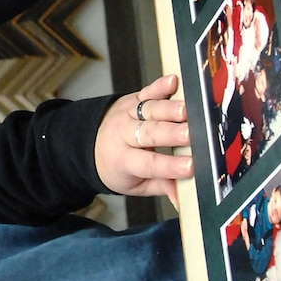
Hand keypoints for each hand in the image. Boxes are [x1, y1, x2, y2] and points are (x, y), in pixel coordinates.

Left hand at [93, 74, 192, 206]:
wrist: (89, 143)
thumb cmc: (119, 167)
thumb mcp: (135, 184)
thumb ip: (161, 187)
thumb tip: (183, 199)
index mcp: (123, 160)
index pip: (149, 164)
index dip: (170, 166)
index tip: (191, 166)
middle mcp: (124, 134)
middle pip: (149, 133)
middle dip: (171, 133)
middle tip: (190, 135)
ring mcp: (129, 114)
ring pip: (150, 110)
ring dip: (169, 109)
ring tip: (187, 111)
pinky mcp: (134, 99)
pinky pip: (147, 91)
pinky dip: (160, 85)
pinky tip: (173, 81)